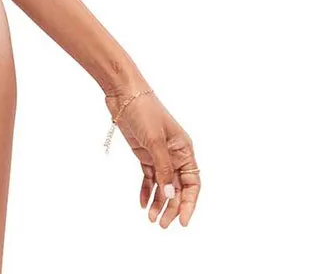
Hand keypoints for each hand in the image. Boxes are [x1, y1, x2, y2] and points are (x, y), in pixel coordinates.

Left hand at [104, 88, 200, 227]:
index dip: (189, 203)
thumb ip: (163, 168)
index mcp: (184, 150)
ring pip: (162, 184)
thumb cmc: (144, 111)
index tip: (182, 221)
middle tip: (162, 224)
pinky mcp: (144, 152)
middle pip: (177, 187)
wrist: (123, 92)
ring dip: (158, 202)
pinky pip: (149, 176)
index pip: (192, 183)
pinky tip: (142, 204)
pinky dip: (146, 190)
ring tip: (152, 219)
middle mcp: (174, 154)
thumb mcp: (155, 141)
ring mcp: (158, 154)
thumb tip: (170, 195)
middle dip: (171, 207)